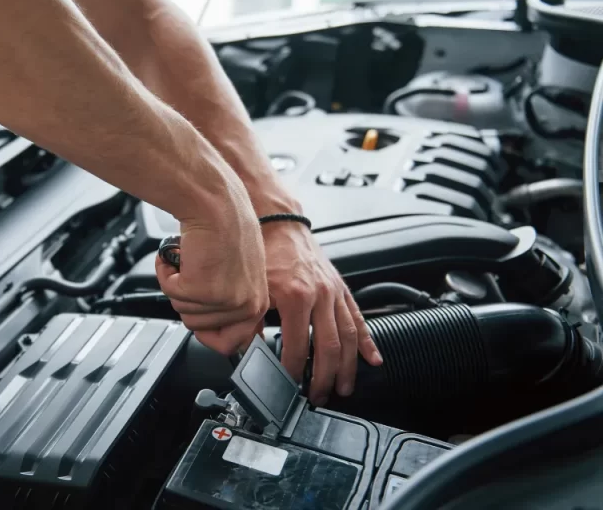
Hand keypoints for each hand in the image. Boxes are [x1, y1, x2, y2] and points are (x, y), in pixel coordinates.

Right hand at [155, 199, 269, 354]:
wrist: (215, 202)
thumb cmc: (225, 228)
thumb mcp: (238, 275)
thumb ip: (231, 304)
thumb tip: (215, 331)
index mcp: (258, 304)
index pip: (231, 344)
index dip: (208, 332)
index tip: (199, 317)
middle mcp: (246, 306)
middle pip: (198, 328)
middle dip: (188, 301)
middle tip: (196, 273)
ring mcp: (225, 300)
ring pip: (183, 311)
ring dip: (178, 284)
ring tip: (191, 260)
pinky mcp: (201, 289)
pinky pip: (170, 293)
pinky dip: (167, 273)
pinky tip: (180, 255)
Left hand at [262, 221, 381, 404]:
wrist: (279, 222)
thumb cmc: (264, 251)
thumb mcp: (253, 288)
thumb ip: (250, 321)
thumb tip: (244, 349)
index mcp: (296, 297)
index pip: (298, 346)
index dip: (294, 370)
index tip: (288, 385)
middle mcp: (320, 295)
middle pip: (329, 348)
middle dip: (325, 377)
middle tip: (319, 396)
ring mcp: (334, 292)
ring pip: (348, 337)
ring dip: (348, 367)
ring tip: (345, 388)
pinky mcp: (342, 288)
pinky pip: (358, 318)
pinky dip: (367, 341)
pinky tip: (373, 359)